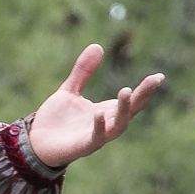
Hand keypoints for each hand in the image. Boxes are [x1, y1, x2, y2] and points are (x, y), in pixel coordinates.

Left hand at [26, 44, 165, 167]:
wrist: (35, 143)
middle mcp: (106, 124)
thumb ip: (83, 72)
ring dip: (125, 109)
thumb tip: (97, 46)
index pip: (132, 100)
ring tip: (127, 90)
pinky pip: (95, 138)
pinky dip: (99, 127)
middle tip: (155, 80)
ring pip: (119, 125)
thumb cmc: (56, 120)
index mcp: (106, 111)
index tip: (159, 76)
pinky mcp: (82, 147)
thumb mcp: (69, 90)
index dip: (146, 89)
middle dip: (143, 96)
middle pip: (131, 110)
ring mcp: (96, 136)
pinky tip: (98, 113)